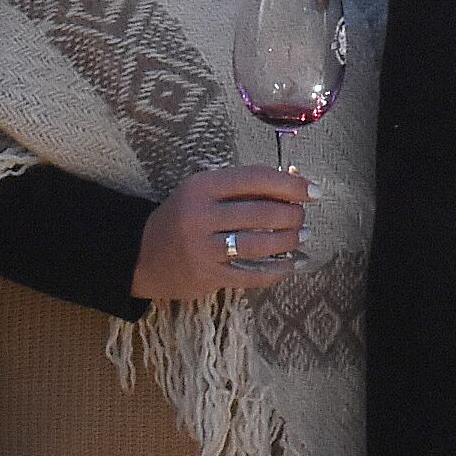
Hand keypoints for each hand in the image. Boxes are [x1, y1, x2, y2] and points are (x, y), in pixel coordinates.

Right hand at [134, 166, 312, 301]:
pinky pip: (252, 275)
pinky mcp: (208, 276)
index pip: (255, 179)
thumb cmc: (181, 217)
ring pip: (260, 245)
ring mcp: (204, 249)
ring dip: (289, 241)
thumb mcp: (202, 192)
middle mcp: (200, 216)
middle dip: (292, 215)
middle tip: (303, 217)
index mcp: (201, 187)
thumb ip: (240, 188)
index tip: (313, 191)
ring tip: (301, 236)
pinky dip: (277, 270)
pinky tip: (291, 264)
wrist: (141, 255)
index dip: (291, 184)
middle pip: (262, 213)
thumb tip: (292, 186)